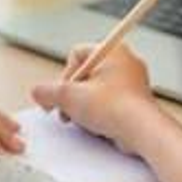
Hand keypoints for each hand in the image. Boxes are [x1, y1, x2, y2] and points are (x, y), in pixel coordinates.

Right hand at [31, 44, 160, 146]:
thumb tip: (39, 92)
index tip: (62, 93)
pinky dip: (100, 115)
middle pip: (86, 74)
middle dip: (73, 94)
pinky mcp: (135, 102)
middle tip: (69, 109)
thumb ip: (47, 92)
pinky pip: (110, 105)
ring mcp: (133, 83)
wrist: (142, 131)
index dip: (65, 75)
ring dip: (85, 107)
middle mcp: (126, 62)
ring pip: (97, 91)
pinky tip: (99, 126)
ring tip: (86, 119)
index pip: (77, 54)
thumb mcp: (68, 97)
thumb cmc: (115, 107)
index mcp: (113, 50)